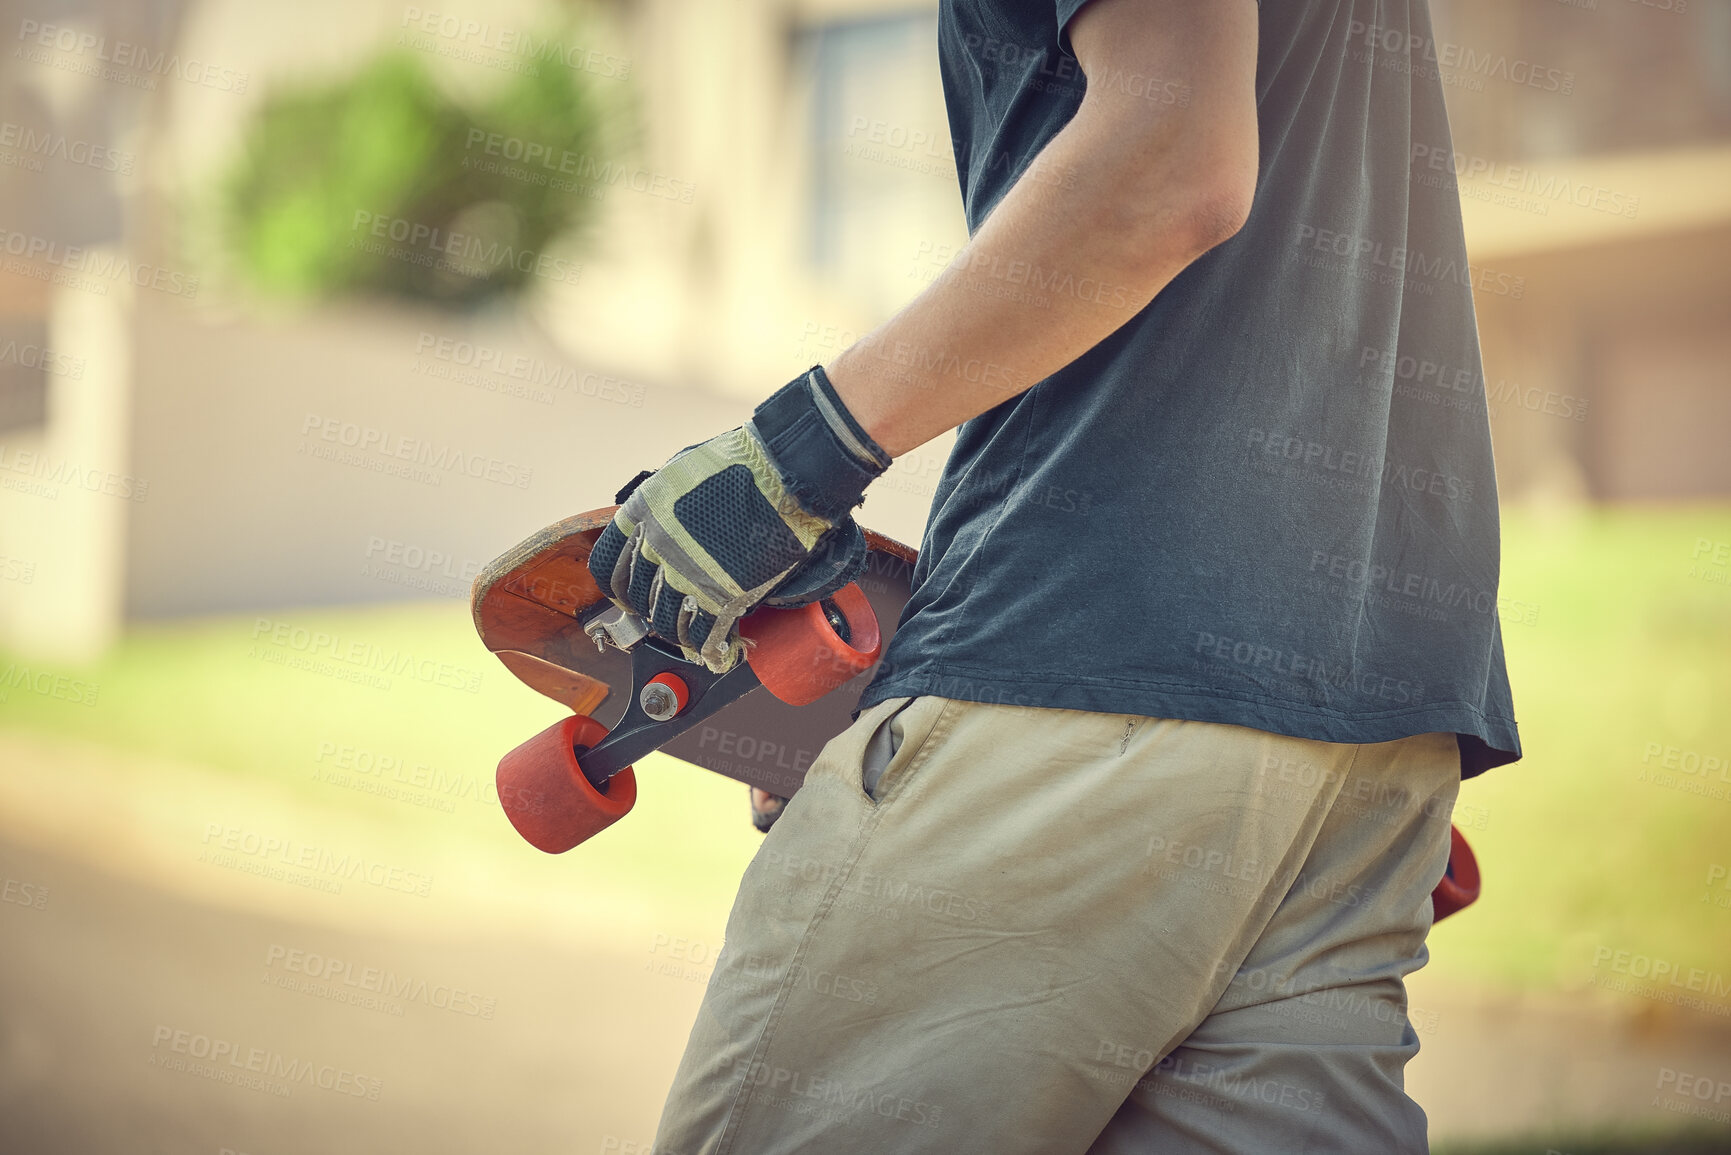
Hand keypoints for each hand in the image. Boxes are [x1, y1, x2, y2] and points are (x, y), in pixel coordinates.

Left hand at [588, 367, 889, 670]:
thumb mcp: (681, 471)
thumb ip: (664, 504)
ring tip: (694, 635)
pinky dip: (708, 648)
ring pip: (666, 622)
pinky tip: (717, 650)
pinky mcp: (721, 594)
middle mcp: (656, 545)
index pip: (607, 566)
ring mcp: (686, 572)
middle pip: (637, 598)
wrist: (785, 471)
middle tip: (670, 614)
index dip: (618, 587)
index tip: (629, 595)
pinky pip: (703, 634)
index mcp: (642, 512)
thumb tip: (661, 527)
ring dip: (680, 633)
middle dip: (652, 610)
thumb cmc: (742, 462)